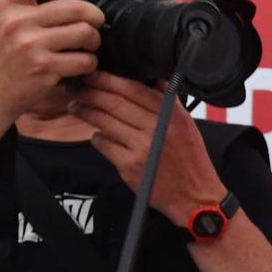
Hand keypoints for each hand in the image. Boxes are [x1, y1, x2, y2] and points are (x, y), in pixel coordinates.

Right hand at [0, 0, 104, 123]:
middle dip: (95, 15)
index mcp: (7, 6)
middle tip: (96, 23)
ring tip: (87, 46)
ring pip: (85, 33)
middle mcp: (18, 22)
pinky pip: (84, 60)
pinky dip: (89, 63)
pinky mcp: (44, 69)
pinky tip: (80, 65)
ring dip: (94, 41)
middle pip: (76, 7)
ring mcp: (31, 46)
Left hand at [66, 72, 222, 224]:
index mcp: (172, 116)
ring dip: (86, 112)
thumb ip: (170, 102)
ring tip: (76, 106)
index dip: (109, 80)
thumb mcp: (188, 126)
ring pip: (104, 122)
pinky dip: (97, 137)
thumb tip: (154, 79)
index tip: (94, 74)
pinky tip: (97, 135)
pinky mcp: (129, 166)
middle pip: (115, 103)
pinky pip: (103, 144)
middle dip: (91, 92)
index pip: (134, 90)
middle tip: (77, 87)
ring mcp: (141, 148)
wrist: (195, 197)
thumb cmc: (192, 161)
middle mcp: (157, 130)